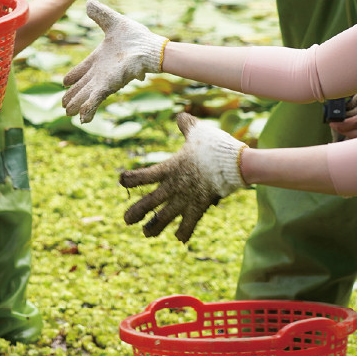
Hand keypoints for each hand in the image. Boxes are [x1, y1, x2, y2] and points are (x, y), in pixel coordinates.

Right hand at [62, 0, 165, 122]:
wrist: (150, 48)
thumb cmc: (136, 36)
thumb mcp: (113, 22)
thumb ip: (100, 14)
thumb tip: (88, 2)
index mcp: (99, 58)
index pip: (81, 69)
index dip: (73, 76)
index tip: (65, 82)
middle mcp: (100, 72)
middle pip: (81, 86)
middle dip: (72, 96)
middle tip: (63, 105)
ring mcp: (104, 81)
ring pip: (85, 96)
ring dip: (76, 105)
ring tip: (68, 113)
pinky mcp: (109, 86)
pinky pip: (95, 100)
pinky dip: (89, 109)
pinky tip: (83, 119)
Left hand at [119, 113, 246, 242]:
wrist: (234, 164)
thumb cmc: (215, 146)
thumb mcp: (197, 131)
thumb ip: (186, 125)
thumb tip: (181, 116)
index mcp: (169, 168)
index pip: (142, 176)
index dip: (130, 179)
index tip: (122, 180)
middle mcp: (173, 186)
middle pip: (149, 203)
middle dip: (136, 212)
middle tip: (126, 220)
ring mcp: (185, 199)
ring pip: (164, 218)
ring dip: (154, 227)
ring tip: (146, 234)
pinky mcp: (200, 207)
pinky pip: (189, 224)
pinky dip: (184, 232)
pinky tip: (179, 239)